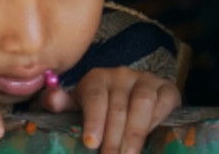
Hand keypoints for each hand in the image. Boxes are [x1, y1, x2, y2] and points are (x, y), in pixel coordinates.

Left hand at [39, 67, 179, 153]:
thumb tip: (51, 100)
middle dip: (114, 136)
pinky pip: (164, 102)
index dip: (93, 121)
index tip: (91, 143)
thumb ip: (62, 103)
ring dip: (136, 132)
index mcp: (97, 78)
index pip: (94, 98)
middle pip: (118, 106)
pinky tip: (152, 136)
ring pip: (141, 104)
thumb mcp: (80, 105)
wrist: (135, 94)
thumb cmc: (102, 105)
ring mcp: (145, 80)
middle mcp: (121, 75)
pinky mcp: (167, 88)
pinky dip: (159, 119)